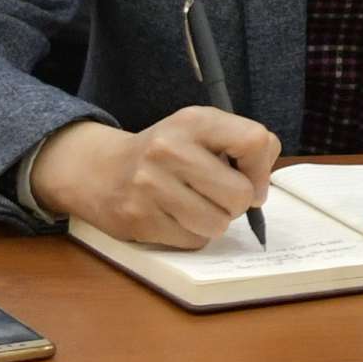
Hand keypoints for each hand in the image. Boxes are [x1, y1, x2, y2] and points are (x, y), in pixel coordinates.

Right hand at [28, 107, 278, 249]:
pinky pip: (193, 240)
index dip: (261, 168)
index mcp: (193, 121)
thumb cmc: (166, 152)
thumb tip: (260, 189)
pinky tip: (176, 217)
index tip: (250, 178)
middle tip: (219, 196)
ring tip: (196, 206)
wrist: (100, 170)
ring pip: (217, 224)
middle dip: (237, 203)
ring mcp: (151, 186)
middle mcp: (170, 150)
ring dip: (215, 222)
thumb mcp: (201, 130)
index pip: (254, 141)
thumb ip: (241, 145)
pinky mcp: (139, 219)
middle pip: (239, 194)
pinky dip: (192, 234)